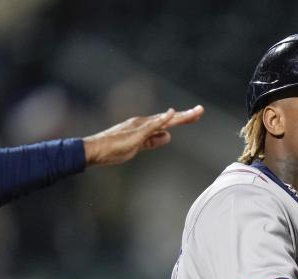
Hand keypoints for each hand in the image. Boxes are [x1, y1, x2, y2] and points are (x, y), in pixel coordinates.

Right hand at [82, 105, 204, 166]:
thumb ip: (153, 141)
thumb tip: (168, 136)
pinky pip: (151, 125)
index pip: (167, 122)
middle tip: (201, 110)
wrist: (96, 150)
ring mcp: (140, 127)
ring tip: (195, 112)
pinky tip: (171, 114)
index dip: (182, 119)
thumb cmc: (113, 149)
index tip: (195, 115)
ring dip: (179, 116)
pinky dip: (162, 119)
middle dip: (186, 115)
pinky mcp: (135, 133)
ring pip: (164, 120)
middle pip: (170, 119)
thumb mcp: (138, 146)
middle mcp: (144, 123)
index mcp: (145, 126)